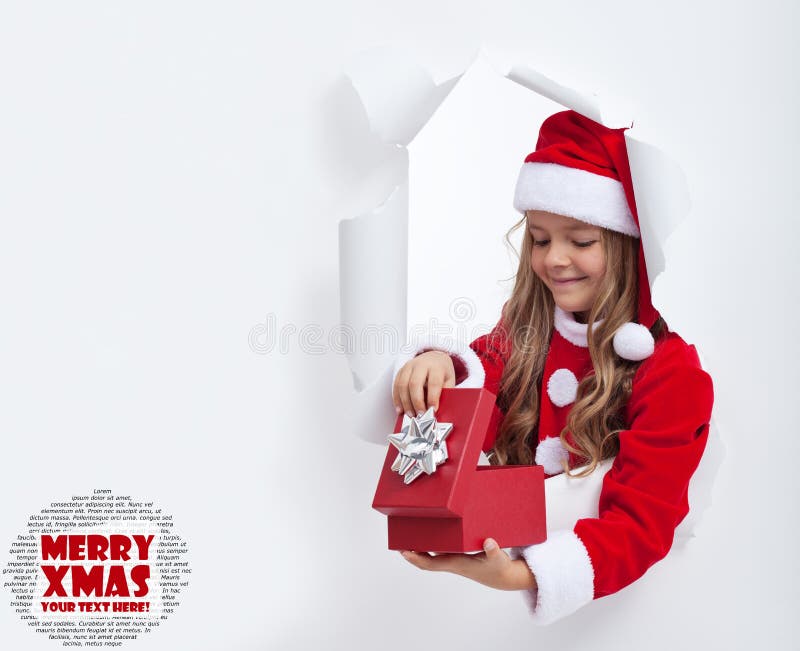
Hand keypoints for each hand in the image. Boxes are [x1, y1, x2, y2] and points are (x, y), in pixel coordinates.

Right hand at [392, 350, 455, 416]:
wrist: (434, 358)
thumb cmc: (442, 372)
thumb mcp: (449, 381)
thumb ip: (445, 394)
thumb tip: (438, 411)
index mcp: (436, 367)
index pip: (433, 382)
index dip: (432, 398)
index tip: (432, 410)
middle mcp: (421, 364)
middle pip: (415, 383)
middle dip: (416, 401)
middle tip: (420, 414)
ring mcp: (409, 367)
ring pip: (403, 385)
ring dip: (405, 402)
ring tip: (410, 414)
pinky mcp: (401, 371)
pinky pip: (396, 385)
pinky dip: (397, 399)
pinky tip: (400, 409)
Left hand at [399, 538, 536, 590]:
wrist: (504, 577)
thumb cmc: (499, 568)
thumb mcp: (499, 559)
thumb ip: (494, 551)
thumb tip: (489, 542)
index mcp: (457, 563)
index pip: (431, 563)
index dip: (416, 559)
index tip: (404, 552)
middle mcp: (452, 562)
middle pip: (426, 560)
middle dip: (412, 553)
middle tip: (399, 541)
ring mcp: (454, 560)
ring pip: (431, 557)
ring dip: (419, 549)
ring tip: (408, 536)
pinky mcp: (459, 556)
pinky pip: (439, 553)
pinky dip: (430, 546)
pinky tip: (428, 536)